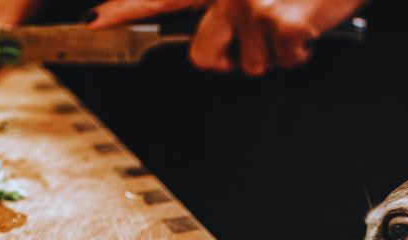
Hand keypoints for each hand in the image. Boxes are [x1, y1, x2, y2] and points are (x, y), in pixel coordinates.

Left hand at [86, 0, 363, 74]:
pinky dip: (303, 51)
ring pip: (251, 66)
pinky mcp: (282, 23)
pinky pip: (286, 62)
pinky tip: (311, 22)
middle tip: (255, 39)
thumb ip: (229, 3)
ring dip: (275, 53)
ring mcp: (252, 7)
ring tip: (294, 16)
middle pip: (203, 55)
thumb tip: (217, 38)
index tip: (96, 22)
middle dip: (227, 59)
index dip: (124, 9)